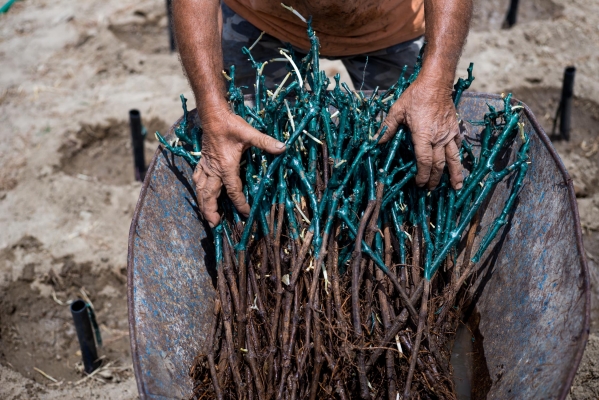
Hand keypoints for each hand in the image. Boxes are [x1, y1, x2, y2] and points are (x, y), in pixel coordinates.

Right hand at [193, 109, 285, 226]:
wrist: (212, 114)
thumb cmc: (231, 125)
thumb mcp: (250, 133)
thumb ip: (266, 142)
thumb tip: (283, 147)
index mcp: (226, 166)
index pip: (233, 191)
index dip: (240, 204)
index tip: (245, 213)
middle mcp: (214, 169)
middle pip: (209, 195)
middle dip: (210, 211)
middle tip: (215, 224)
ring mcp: (206, 166)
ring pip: (200, 189)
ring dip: (202, 203)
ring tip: (207, 215)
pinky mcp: (202, 161)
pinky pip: (197, 179)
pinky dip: (198, 189)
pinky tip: (200, 193)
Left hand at [379, 76, 462, 189]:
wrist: (436, 83)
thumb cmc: (415, 96)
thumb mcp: (397, 111)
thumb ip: (387, 128)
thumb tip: (376, 142)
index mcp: (423, 136)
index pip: (424, 162)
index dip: (422, 175)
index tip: (420, 184)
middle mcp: (438, 138)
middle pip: (439, 165)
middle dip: (435, 179)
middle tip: (431, 189)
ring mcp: (449, 134)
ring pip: (453, 158)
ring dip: (455, 174)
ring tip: (456, 187)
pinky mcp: (455, 129)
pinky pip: (458, 146)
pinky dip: (458, 157)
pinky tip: (458, 165)